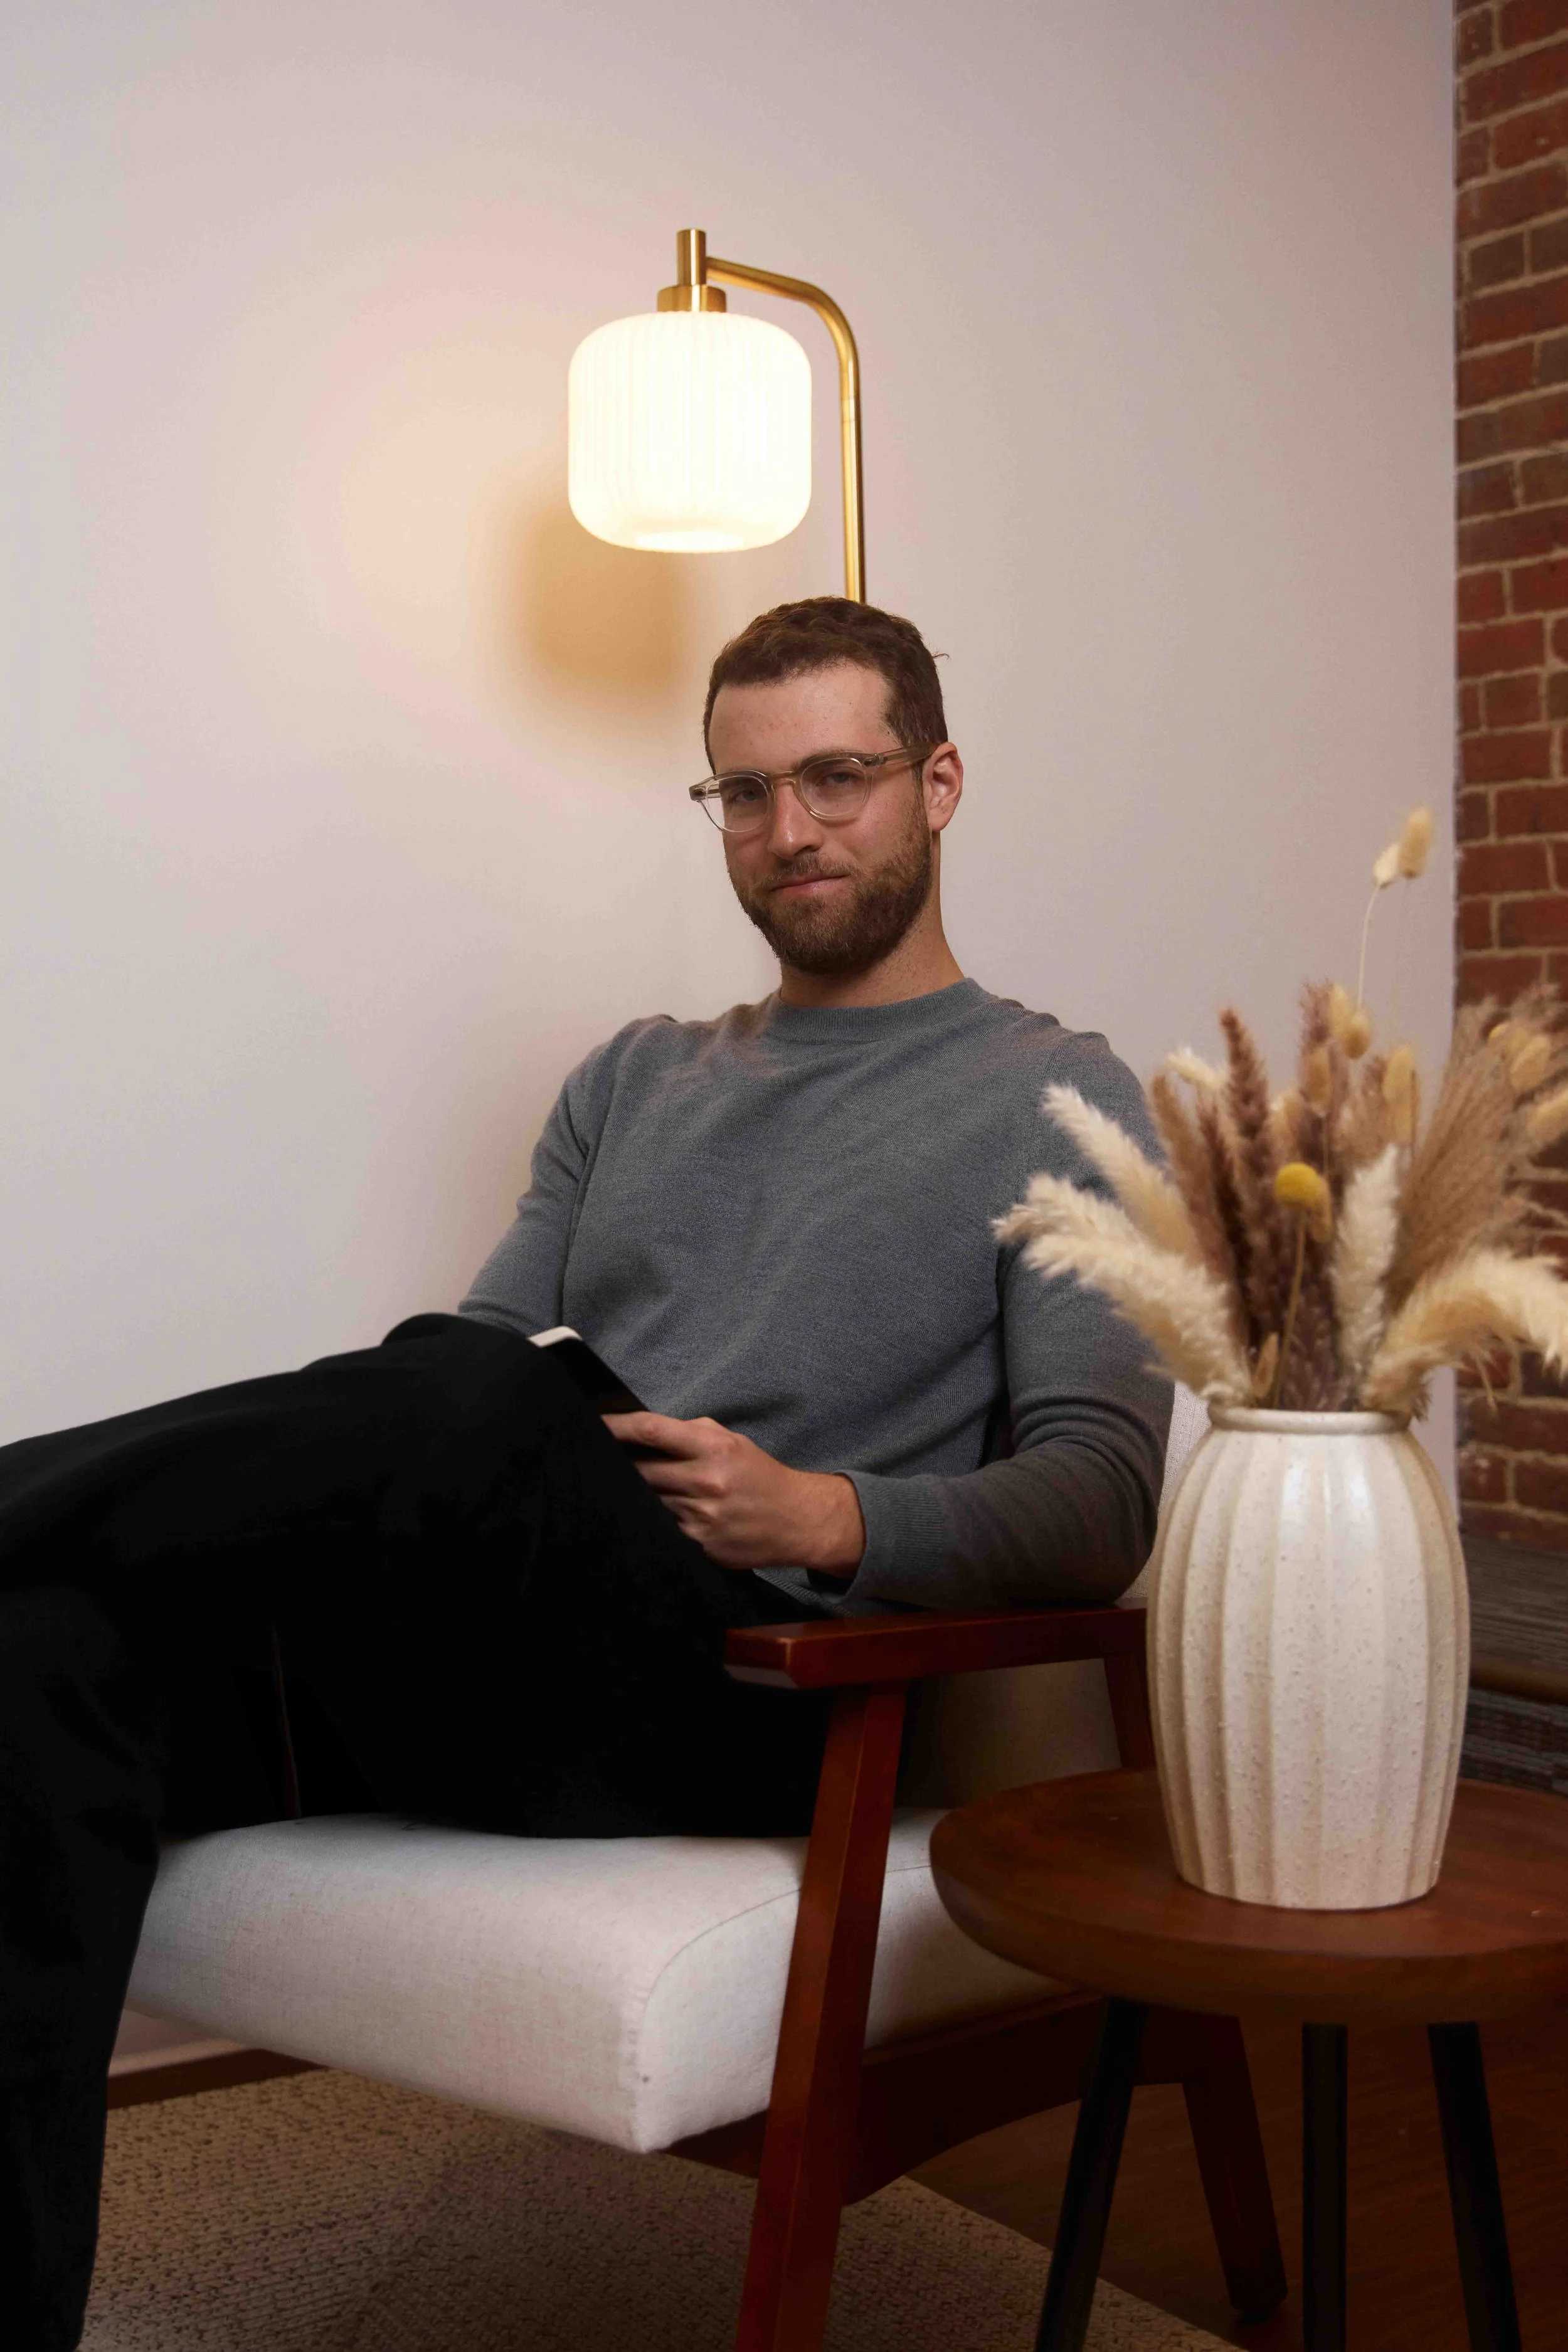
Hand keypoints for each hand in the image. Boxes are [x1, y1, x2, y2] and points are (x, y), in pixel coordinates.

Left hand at [603, 1412, 865, 1575]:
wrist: (797, 1520)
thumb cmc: (759, 1475)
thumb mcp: (732, 1442)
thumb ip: (690, 1434)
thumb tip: (643, 1432)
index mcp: (714, 1447)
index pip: (651, 1431)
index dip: (616, 1427)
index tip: (595, 1424)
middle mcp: (706, 1481)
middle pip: (640, 1470)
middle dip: (618, 1465)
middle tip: (600, 1461)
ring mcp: (701, 1516)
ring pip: (647, 1502)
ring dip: (635, 1496)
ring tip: (633, 1490)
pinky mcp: (700, 1545)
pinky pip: (662, 1529)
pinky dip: (654, 1521)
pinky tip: (656, 1516)